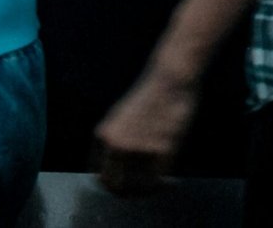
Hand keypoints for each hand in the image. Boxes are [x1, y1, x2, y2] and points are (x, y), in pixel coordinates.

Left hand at [94, 65, 200, 194]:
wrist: (171, 78)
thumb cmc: (151, 95)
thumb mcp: (121, 116)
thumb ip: (115, 140)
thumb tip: (117, 168)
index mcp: (105, 136)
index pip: (102, 177)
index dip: (114, 186)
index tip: (128, 187)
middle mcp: (117, 145)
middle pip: (117, 187)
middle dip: (130, 193)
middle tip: (143, 191)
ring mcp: (139, 147)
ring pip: (139, 186)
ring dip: (148, 190)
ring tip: (159, 185)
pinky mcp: (162, 148)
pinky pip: (158, 178)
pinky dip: (163, 184)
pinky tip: (170, 181)